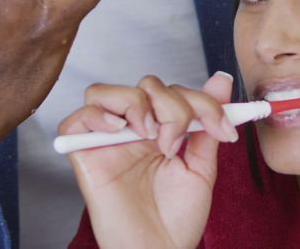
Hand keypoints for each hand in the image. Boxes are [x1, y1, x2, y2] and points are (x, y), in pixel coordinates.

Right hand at [59, 73, 237, 248]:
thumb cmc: (177, 218)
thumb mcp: (201, 165)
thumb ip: (207, 121)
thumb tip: (221, 80)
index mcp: (159, 130)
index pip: (173, 91)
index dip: (202, 101)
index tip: (223, 130)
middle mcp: (131, 131)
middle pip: (144, 86)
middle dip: (171, 105)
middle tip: (177, 142)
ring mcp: (106, 141)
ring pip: (104, 92)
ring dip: (135, 104)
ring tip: (149, 136)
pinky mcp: (83, 155)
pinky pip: (75, 119)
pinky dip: (96, 116)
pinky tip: (120, 132)